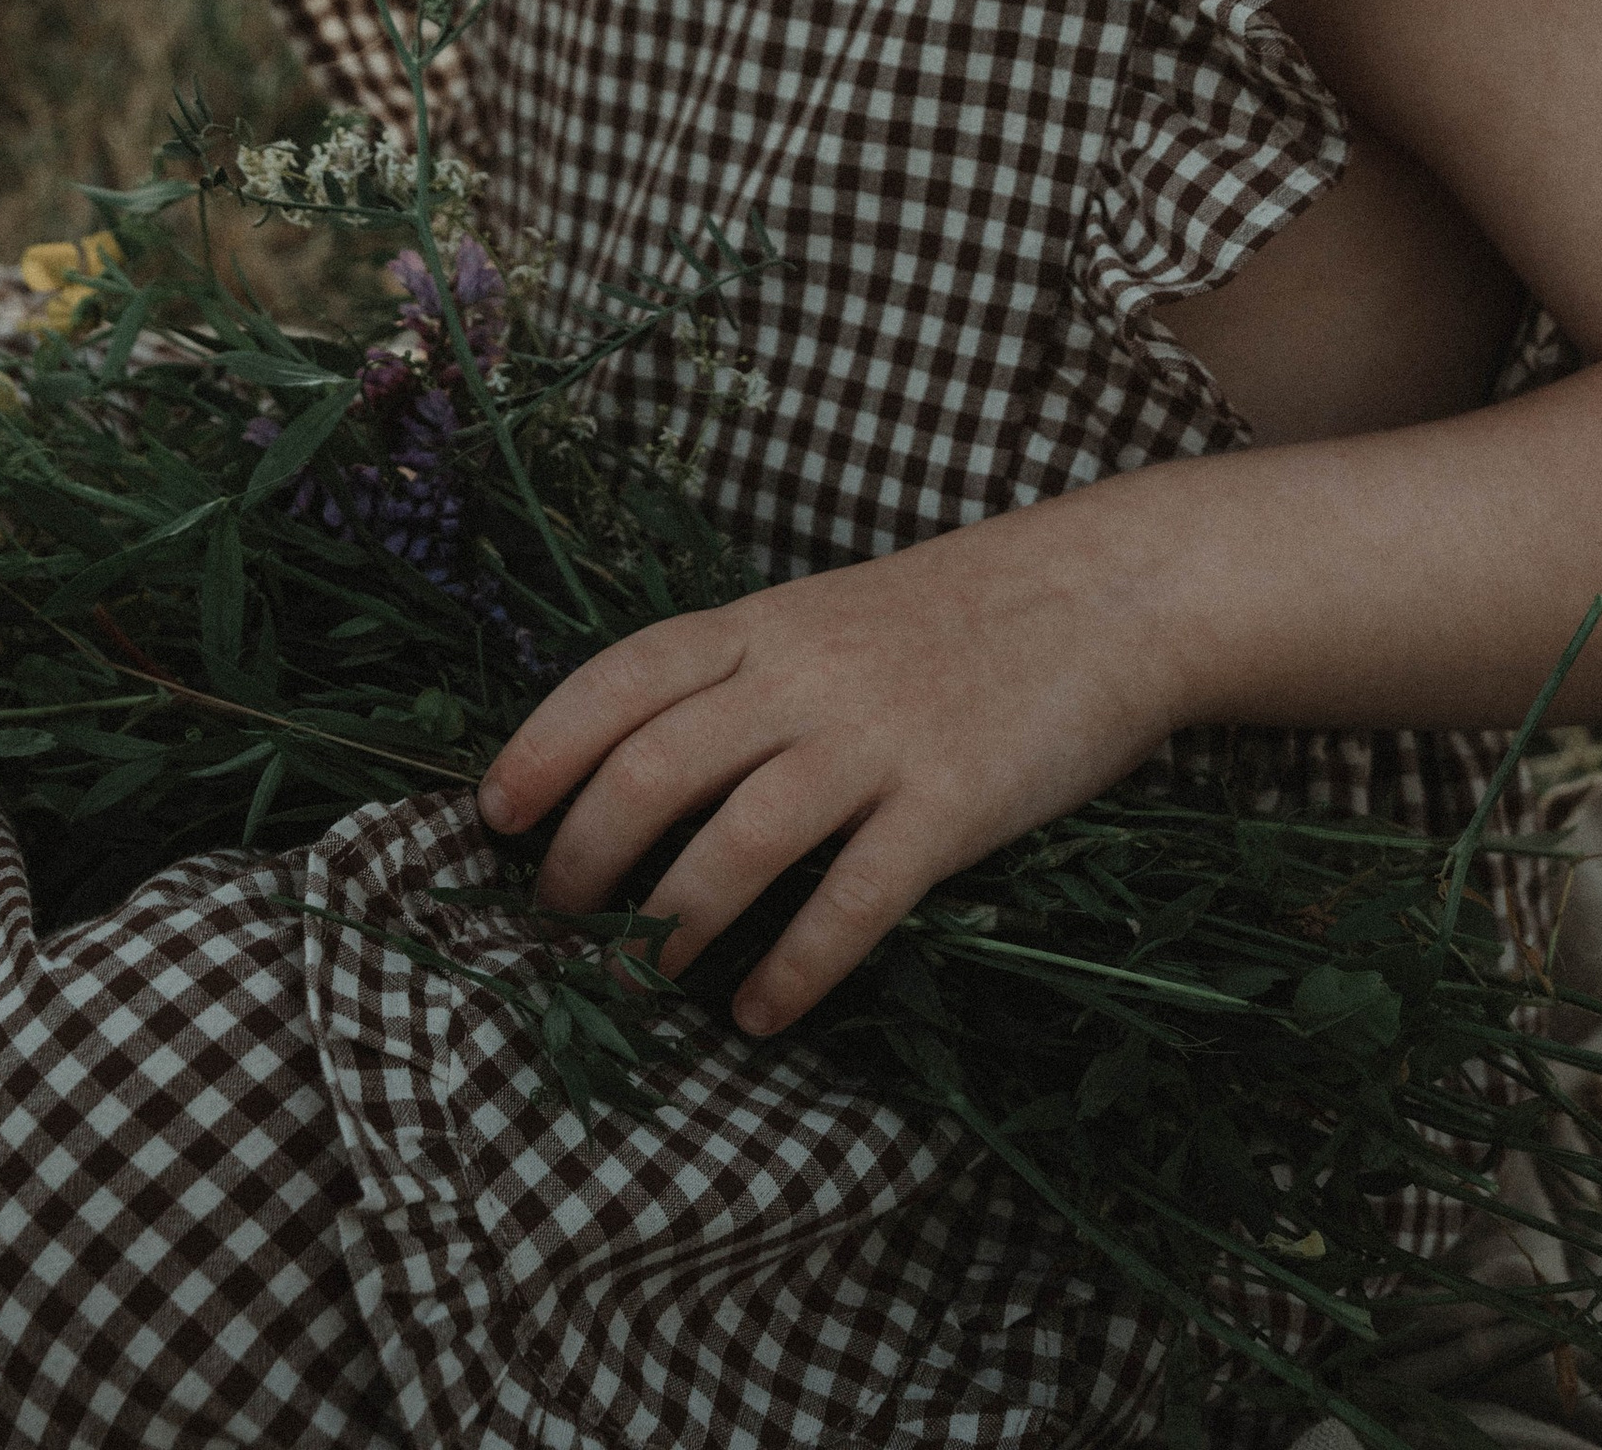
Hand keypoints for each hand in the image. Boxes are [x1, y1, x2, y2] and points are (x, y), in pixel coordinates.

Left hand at [475, 487, 1190, 1034]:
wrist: (1107, 591)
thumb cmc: (959, 611)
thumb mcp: (830, 612)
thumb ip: (747, 673)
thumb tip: (641, 767)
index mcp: (765, 619)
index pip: (623, 677)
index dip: (546, 744)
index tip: (494, 814)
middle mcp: (805, 674)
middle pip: (654, 769)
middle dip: (586, 856)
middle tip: (558, 921)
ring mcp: (878, 738)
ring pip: (735, 842)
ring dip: (670, 926)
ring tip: (639, 981)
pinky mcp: (951, 804)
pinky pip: (852, 900)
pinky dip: (794, 966)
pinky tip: (761, 1011)